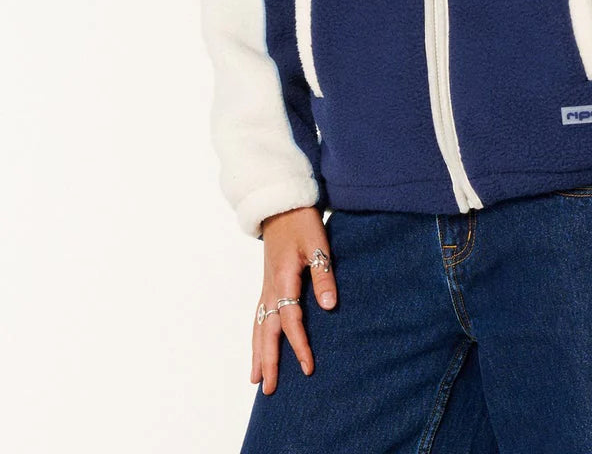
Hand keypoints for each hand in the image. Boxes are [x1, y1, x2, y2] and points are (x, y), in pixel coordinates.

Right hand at [250, 206, 337, 394]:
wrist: (282, 206)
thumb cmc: (302, 223)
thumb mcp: (319, 245)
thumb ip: (324, 276)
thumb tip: (329, 308)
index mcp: (284, 279)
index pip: (291, 321)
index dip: (299, 345)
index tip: (307, 367)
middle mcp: (270, 287)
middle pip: (266, 331)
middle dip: (268, 361)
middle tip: (268, 390)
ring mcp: (266, 286)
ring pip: (258, 326)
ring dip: (257, 352)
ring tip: (256, 379)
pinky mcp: (266, 283)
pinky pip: (258, 315)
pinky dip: (255, 335)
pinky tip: (257, 345)